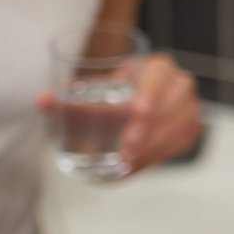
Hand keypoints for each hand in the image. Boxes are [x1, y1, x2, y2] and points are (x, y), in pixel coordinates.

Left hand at [37, 51, 202, 175]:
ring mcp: (190, 108)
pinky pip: (179, 145)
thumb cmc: (117, 95)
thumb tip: (42, 101)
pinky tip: (134, 167)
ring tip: (126, 161)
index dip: (151, 93)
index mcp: (158, 66)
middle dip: (150, 129)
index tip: (137, 113)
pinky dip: (157, 157)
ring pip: (179, 128)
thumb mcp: (96, 94)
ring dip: (153, 147)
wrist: (137, 108)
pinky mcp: (191, 130)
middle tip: (126, 148)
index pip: (160, 75)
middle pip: (173, 105)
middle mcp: (179, 84)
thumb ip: (70, 99)